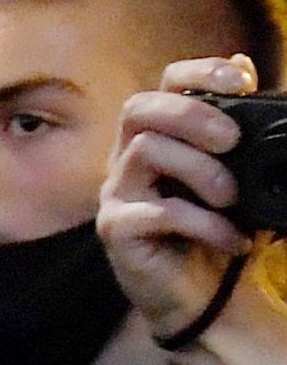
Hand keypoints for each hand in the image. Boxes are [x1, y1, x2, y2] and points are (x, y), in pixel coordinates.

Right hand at [104, 56, 281, 359]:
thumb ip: (241, 131)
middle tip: (232, 141)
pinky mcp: (117, 230)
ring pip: (145, 151)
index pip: (166, 85)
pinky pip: (156, 212)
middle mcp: (130, 158)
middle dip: (191, 115)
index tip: (242, 80)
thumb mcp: (244, 177)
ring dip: (201, 171)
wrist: (207, 298)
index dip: (199, 73)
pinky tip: (232, 239)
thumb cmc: (220, 231)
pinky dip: (204, 223)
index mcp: (163, 138)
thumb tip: (247, 66)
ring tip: (233, 200)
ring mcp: (119, 193)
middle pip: (140, 109)